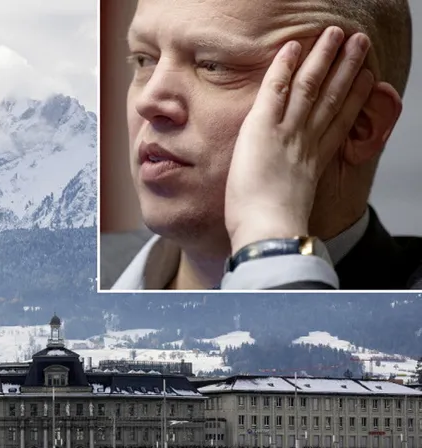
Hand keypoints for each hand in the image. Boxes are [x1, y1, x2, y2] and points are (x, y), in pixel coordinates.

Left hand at [225, 26, 376, 253]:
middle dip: (347, 69)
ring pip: (309, 86)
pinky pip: (275, 90)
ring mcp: (287, 133)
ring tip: (338, 35)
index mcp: (314, 162)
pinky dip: (284, 67)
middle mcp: (305, 142)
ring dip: (324, 58)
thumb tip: (287, 204)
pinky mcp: (262, 129)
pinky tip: (293, 47)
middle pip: (331, 97)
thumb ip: (294, 193)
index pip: (338, 122)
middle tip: (361, 45)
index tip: (367, 81)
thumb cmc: (270, 229)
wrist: (268, 231)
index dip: (354, 99)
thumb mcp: (290, 207)